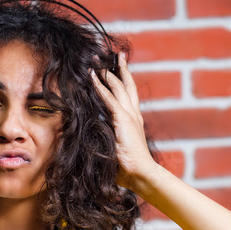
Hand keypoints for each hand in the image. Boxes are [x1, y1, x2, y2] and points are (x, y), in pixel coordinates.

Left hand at [91, 52, 156, 190]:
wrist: (141, 174)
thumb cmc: (128, 168)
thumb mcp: (115, 149)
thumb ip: (107, 139)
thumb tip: (90, 136)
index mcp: (133, 120)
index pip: (128, 95)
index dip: (122, 80)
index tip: (117, 68)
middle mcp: (134, 114)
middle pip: (128, 85)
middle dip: (121, 68)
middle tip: (116, 55)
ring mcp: (130, 116)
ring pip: (119, 87)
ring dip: (108, 72)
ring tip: (98, 60)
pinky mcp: (123, 120)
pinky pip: (109, 98)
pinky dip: (100, 87)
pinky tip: (92, 77)